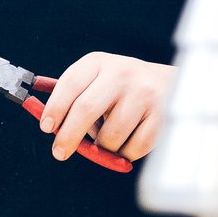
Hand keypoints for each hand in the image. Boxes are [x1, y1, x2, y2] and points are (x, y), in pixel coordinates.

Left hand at [38, 52, 172, 161]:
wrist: (170, 84)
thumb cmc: (121, 90)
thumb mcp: (97, 81)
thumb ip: (74, 100)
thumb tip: (54, 129)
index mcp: (99, 63)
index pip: (70, 84)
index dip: (55, 108)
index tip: (47, 128)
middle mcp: (121, 74)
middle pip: (86, 109)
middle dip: (69, 136)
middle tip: (60, 153)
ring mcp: (143, 93)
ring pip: (110, 136)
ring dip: (103, 147)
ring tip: (109, 138)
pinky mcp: (161, 115)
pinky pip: (133, 148)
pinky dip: (125, 153)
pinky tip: (128, 141)